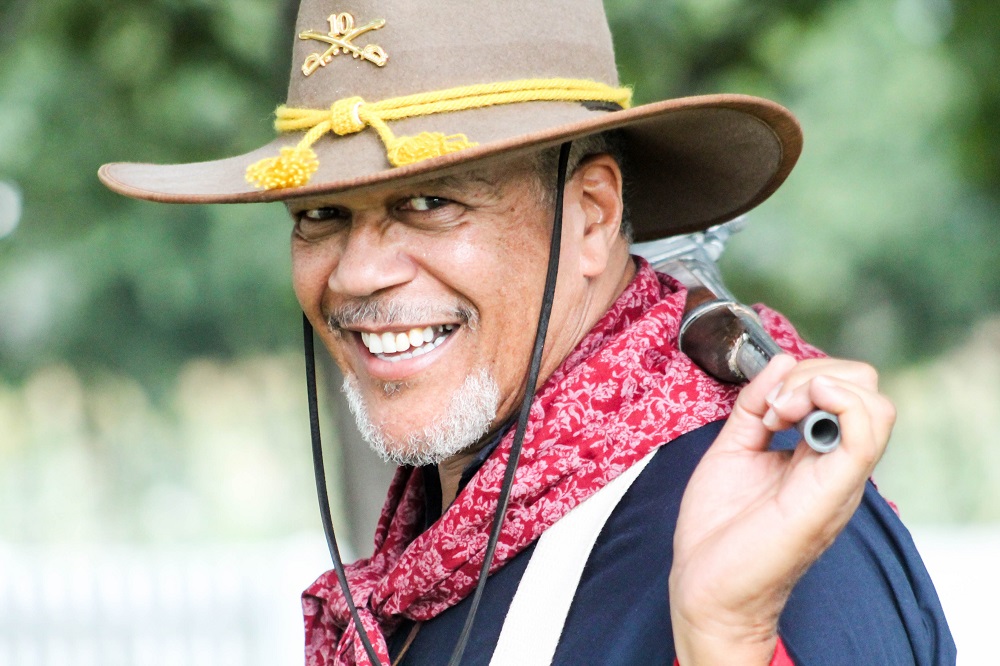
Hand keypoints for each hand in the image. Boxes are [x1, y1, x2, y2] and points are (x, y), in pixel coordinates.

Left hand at [669, 355, 894, 664]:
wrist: (705, 586)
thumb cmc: (718, 530)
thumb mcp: (734, 448)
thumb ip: (755, 406)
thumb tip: (780, 361)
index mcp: (816, 455)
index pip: (845, 389)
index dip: (805, 373)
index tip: (765, 399)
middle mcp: (836, 465)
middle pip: (867, 388)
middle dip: (815, 373)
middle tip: (773, 405)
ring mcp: (838, 480)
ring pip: (875, 406)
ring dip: (818, 386)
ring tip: (778, 412)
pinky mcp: (829, 493)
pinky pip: (864, 435)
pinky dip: (834, 402)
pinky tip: (788, 413)